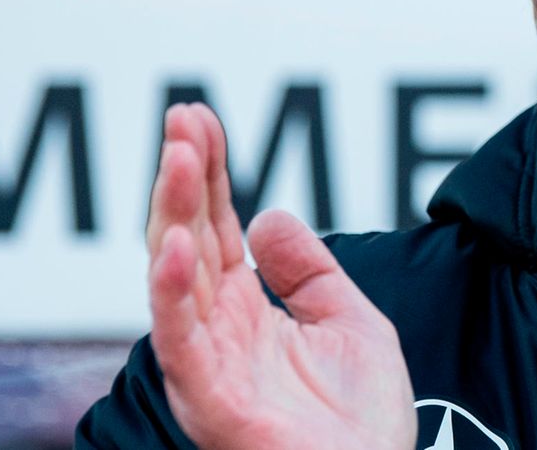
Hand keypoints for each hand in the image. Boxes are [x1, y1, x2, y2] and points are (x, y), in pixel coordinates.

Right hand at [147, 103, 415, 449]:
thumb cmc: (363, 418)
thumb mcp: (349, 318)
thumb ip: (308, 268)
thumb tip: (267, 213)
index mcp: (246, 310)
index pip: (217, 225)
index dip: (208, 172)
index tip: (199, 118)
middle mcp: (219, 331)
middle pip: (190, 238)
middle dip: (184, 177)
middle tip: (182, 118)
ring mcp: (210, 364)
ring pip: (178, 278)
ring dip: (174, 214)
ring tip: (178, 157)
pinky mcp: (212, 399)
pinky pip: (183, 341)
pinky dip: (173, 294)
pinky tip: (177, 246)